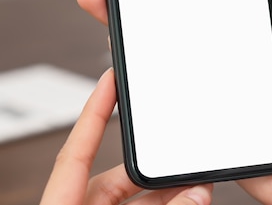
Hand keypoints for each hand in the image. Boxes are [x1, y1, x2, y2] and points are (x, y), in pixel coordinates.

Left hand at [40, 68, 212, 204]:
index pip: (75, 152)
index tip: (109, 78)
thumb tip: (197, 194)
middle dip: (149, 163)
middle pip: (112, 177)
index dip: (94, 111)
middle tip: (178, 150)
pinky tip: (188, 200)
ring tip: (195, 184)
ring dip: (164, 191)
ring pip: (132, 198)